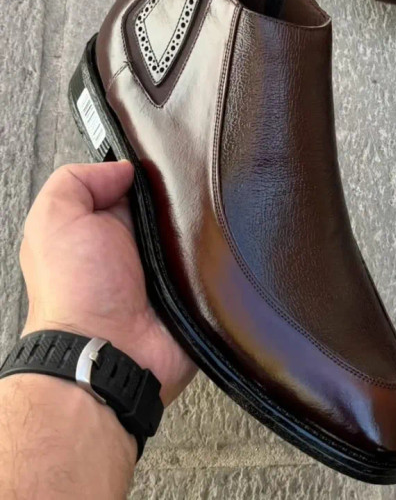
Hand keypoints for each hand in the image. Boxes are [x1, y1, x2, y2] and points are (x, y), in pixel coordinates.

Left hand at [20, 161, 196, 404]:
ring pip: (201, 228)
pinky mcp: (198, 289)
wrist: (111, 354)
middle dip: (183, 194)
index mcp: (104, 225)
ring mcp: (171, 267)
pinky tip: (217, 245)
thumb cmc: (77, 296)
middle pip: (174, 203)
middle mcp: (138, 245)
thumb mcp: (54, 221)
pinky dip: (221, 252)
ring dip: (204, 223)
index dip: (147, 170)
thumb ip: (78, 182)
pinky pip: (220, 260)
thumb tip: (124, 169)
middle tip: (184, 193)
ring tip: (203, 219)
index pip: (137, 183)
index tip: (159, 163)